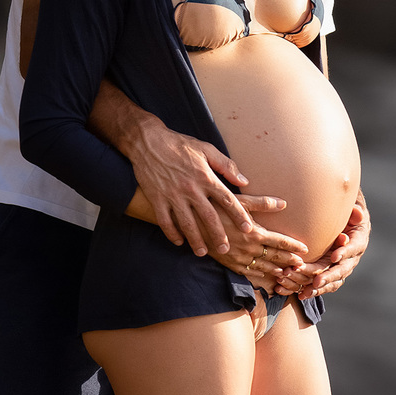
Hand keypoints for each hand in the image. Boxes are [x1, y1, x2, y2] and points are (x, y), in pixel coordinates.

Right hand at [123, 116, 263, 258]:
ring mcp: (172, 195)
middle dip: (218, 235)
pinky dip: (172, 233)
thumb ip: (226, 166)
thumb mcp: (206, 149)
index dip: (239, 215)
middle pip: (208, 216)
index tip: (248, 228)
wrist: (148, 142)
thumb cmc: (179, 144)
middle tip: (225, 249)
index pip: (227, 199)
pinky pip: (165, 221)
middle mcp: (190, 188)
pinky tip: (179, 241)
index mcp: (205, 176)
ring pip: (187, 223)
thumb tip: (244, 181)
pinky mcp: (157, 198)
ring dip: (195, 240)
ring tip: (202, 252)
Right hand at [214, 197, 307, 286]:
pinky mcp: (229, 264)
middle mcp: (249, 248)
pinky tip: (265, 276)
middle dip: (290, 261)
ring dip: (277, 271)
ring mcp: (239, 258)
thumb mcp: (240, 201)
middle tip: (302, 265)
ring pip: (263, 267)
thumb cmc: (216, 207)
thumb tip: (283, 203)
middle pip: (275, 256)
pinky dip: (259, 275)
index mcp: (254, 232)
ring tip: (288, 273)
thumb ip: (262, 203)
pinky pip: (248, 272)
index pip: (280, 241)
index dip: (294, 246)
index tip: (305, 249)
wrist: (192, 222)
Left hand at [275, 192, 369, 298]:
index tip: (334, 256)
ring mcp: (340, 268)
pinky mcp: (330, 273)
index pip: (353, 249)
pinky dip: (311, 290)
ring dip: (318, 288)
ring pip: (332, 282)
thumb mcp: (353, 209)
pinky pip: (322, 285)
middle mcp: (351, 258)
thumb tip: (356, 212)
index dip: (344, 253)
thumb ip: (355, 211)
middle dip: (329, 276)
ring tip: (305, 291)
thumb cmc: (347, 214)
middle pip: (341, 270)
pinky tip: (299, 294)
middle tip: (316, 280)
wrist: (345, 224)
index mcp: (358, 242)